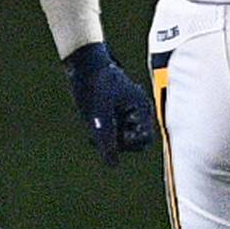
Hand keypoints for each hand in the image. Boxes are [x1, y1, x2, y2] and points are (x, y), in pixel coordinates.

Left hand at [62, 41, 155, 165]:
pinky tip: (92, 125)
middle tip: (99, 133)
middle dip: (117, 143)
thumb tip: (112, 164)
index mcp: (141, 108)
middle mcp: (137, 113)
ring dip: (108, 139)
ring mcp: (127, 114)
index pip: (145, 140)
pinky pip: (112, 134)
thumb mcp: (99, 111)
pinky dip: (102, 134)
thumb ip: (106, 137)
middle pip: (135, 143)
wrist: (84, 64)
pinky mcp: (116, 115)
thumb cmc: (95, 83)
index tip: (111, 137)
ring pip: (121, 140)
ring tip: (93, 126)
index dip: (129, 144)